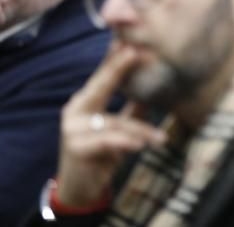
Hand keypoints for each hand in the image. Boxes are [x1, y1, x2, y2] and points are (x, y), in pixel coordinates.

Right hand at [55, 44, 165, 207]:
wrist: (79, 189)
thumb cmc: (100, 155)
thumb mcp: (117, 129)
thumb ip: (131, 111)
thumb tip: (150, 92)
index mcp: (85, 102)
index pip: (102, 77)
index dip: (117, 60)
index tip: (133, 43)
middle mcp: (75, 110)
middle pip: (100, 86)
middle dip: (118, 68)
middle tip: (136, 53)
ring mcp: (73, 129)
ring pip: (113, 122)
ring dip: (140, 130)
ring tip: (160, 137)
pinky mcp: (77, 147)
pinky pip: (107, 141)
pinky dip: (125, 142)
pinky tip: (140, 145)